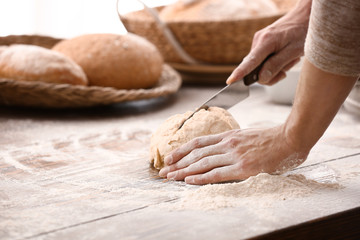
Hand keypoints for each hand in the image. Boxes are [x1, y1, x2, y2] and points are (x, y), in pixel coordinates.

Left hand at [159, 125, 308, 184]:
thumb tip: (222, 148)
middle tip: (163, 172)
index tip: (170, 157)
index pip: (198, 143)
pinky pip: (217, 173)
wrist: (291, 138)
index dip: (182, 150)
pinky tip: (189, 181)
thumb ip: (233, 141)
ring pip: (203, 163)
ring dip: (184, 171)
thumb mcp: (248, 134)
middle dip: (178, 163)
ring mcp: (235, 155)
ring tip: (170, 178)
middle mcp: (228, 144)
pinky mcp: (243, 168)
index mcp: (228, 136)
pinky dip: (201, 177)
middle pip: (196, 154)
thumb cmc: (272, 138)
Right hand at [227, 0, 310, 85]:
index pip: (250, 62)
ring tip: (288, 59)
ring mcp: (258, 42)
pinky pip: (263, 62)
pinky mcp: (261, 44)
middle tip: (286, 68)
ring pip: (260, 67)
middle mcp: (258, 41)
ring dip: (275, 68)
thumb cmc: (302, 31)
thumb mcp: (294, 51)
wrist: (305, 16)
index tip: (230, 81)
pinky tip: (284, 57)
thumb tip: (261, 78)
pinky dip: (274, 64)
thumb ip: (276, 65)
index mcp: (266, 42)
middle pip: (256, 69)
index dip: (240, 73)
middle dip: (271, 74)